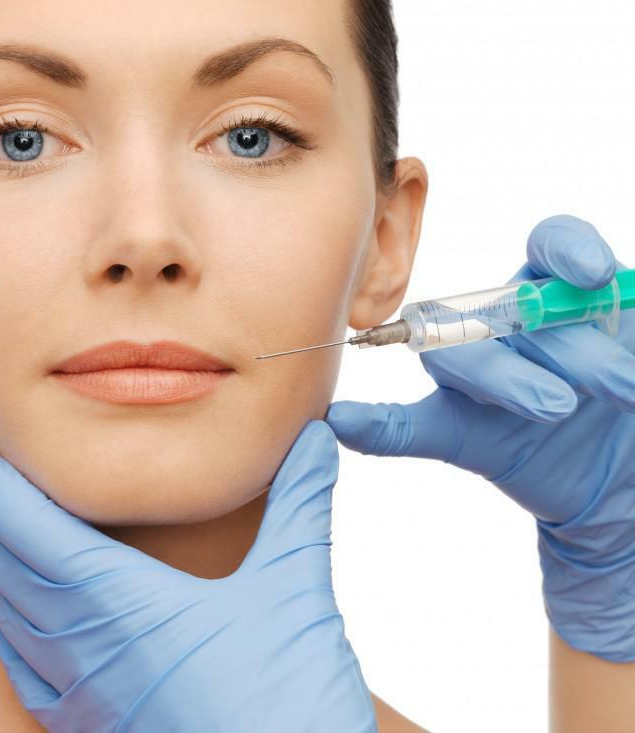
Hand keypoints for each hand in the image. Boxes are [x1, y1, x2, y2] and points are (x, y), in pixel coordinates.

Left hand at [0, 417, 375, 732]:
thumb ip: (300, 503)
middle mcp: (85, 649)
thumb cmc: (291, 700)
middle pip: (0, 562)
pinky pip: (25, 662)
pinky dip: (6, 615)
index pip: (25, 526)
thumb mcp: (296, 589)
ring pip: (8, 611)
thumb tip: (315, 434)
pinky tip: (9, 603)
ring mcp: (83, 694)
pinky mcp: (93, 726)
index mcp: (122, 606)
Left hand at [326, 214, 634, 661]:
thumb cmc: (521, 451)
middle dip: (540, 352)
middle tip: (552, 405)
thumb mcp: (458, 438)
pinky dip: (623, 288)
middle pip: (531, 302)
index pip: (486, 293)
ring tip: (617, 392)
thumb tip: (333, 419)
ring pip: (581, 306)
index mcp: (481, 326)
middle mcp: (535, 311)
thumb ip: (396, 428)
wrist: (603, 484)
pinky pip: (628, 292)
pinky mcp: (627, 318)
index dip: (462, 303)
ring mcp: (588, 317)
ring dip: (593, 351)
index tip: (483, 314)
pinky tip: (623, 290)